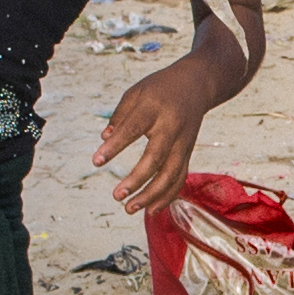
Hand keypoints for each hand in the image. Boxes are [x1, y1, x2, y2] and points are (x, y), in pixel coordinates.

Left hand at [93, 60, 216, 212]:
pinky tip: (150, 210)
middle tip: (117, 195)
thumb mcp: (135, 93)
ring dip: (152, 195)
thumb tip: (104, 140)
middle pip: (156, 158)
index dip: (115, 146)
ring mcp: (183, 143)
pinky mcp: (187, 153)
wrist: (196, 84)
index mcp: (154, 109)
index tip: (96, 161)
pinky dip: (167, 197)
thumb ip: (119, 117)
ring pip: (171, 174)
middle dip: (137, 179)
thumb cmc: (160, 88)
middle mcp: (172, 128)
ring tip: (130, 208)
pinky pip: (179, 178)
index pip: (133, 130)